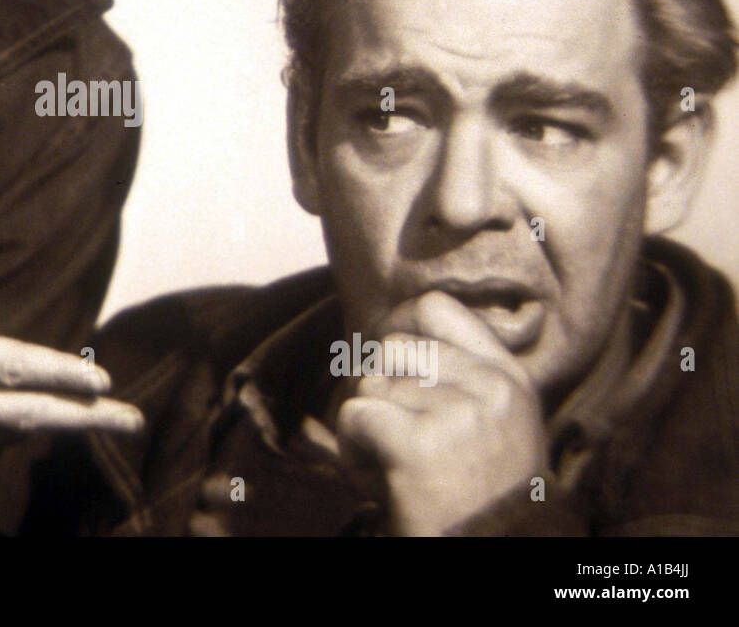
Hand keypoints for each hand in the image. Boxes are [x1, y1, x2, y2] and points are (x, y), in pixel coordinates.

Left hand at [336, 292, 546, 534]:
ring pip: (369, 383)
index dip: (394, 324)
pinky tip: (380, 477)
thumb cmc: (477, 498)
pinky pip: (355, 414)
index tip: (385, 360)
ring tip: (391, 461)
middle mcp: (490, 387)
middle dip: (375, 387)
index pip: (435, 308)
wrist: (497, 553)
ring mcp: (460, 413)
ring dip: (365, 424)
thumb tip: (375, 341)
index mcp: (509, 377)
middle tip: (388, 431)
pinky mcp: (422, 444)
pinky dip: (352, 447)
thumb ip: (447, 379)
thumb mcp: (488, 427)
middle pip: (391, 347)